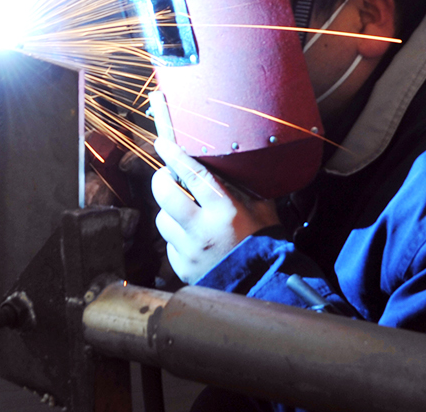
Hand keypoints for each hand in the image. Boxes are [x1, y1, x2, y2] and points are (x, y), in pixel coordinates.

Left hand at [151, 136, 279, 284]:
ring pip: (162, 220)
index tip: (163, 144)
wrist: (264, 282)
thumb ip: (239, 185)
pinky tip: (191, 237)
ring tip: (184, 211)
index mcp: (225, 211)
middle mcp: (203, 231)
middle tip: (168, 176)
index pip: (192, 174)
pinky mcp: (183, 268)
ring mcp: (190, 252)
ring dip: (170, 211)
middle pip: (164, 195)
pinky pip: (168, 244)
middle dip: (161, 180)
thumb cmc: (264, 240)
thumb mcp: (260, 207)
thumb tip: (220, 162)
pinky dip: (176, 237)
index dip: (174, 156)